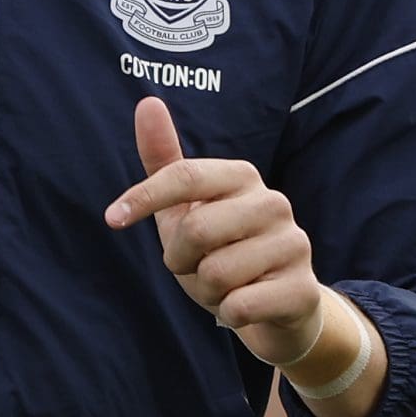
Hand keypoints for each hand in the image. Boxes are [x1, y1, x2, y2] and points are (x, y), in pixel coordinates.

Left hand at [104, 95, 326, 369]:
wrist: (276, 310)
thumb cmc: (224, 252)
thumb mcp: (187, 209)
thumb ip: (164, 160)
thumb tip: (148, 102)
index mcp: (242, 177)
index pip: (185, 176)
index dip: (143, 197)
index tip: (112, 218)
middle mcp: (274, 202)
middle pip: (195, 230)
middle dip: (180, 260)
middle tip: (197, 266)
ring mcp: (294, 244)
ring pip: (215, 273)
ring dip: (207, 291)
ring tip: (227, 286)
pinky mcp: (303, 288)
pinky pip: (239, 306)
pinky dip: (228, 314)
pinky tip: (245, 306)